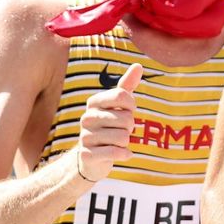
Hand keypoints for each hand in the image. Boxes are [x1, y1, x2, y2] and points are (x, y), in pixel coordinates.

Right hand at [76, 63, 141, 181]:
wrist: (91, 158)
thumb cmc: (109, 126)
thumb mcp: (118, 105)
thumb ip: (127, 85)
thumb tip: (138, 65)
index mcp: (93, 102)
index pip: (121, 96)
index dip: (131, 106)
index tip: (127, 111)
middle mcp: (87, 118)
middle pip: (125, 118)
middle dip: (130, 128)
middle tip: (121, 131)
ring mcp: (85, 137)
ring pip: (123, 137)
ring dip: (126, 142)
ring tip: (116, 142)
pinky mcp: (88, 155)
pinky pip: (116, 152)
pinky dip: (125, 154)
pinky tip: (121, 154)